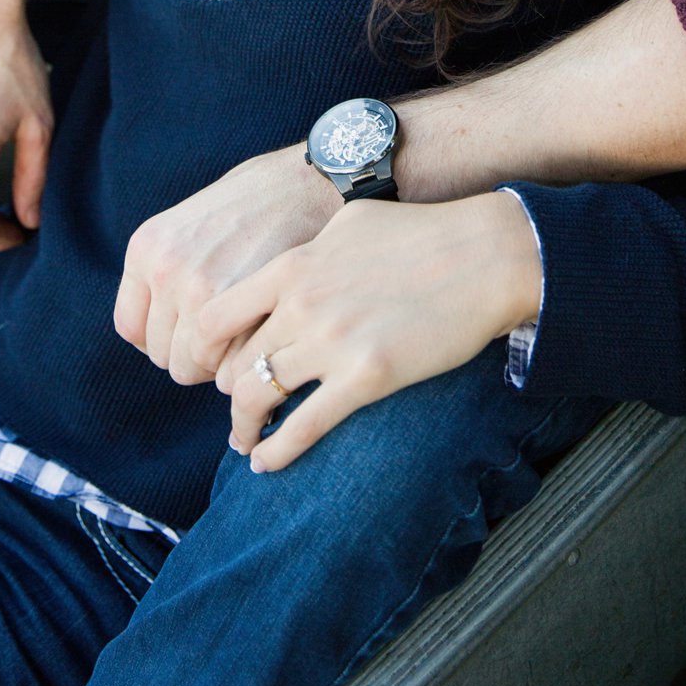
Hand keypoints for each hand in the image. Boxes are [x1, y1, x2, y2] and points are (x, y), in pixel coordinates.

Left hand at [113, 146, 338, 383]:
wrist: (306, 183)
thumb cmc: (254, 202)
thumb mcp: (190, 222)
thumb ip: (169, 271)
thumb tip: (164, 331)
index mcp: (146, 247)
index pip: (132, 328)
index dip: (163, 338)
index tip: (190, 333)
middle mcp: (166, 270)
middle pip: (163, 353)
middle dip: (193, 353)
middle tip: (224, 336)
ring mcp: (200, 290)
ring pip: (190, 367)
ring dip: (216, 363)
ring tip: (243, 338)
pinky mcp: (240, 308)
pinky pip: (224, 368)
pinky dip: (240, 365)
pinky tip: (259, 338)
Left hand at [201, 192, 542, 471]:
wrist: (484, 256)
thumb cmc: (422, 233)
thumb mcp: (350, 223)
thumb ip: (310, 248)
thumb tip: (292, 267)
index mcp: (291, 265)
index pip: (213, 315)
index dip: (201, 348)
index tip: (208, 365)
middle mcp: (300, 303)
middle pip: (231, 362)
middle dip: (225, 393)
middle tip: (234, 410)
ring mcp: (331, 341)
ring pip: (257, 397)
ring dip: (245, 428)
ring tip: (247, 442)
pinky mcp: (366, 377)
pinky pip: (302, 428)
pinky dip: (276, 453)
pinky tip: (268, 463)